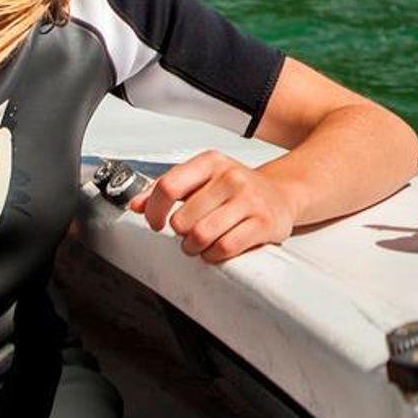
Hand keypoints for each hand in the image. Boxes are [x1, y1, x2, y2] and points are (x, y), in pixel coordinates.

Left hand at [131, 150, 296, 263]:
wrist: (282, 194)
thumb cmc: (237, 189)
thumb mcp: (203, 179)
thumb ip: (167, 189)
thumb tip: (136, 204)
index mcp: (211, 162)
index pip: (169, 187)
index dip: (154, 211)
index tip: (155, 223)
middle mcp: (231, 177)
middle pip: (182, 219)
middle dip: (180, 234)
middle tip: (188, 233)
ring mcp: (249, 200)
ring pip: (201, 235)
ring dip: (195, 247)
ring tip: (201, 243)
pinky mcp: (263, 223)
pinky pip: (225, 248)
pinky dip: (214, 255)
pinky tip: (217, 250)